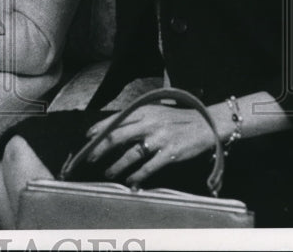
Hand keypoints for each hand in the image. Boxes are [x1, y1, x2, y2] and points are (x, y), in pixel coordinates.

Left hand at [83, 104, 216, 187]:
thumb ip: (136, 119)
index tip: (87, 137)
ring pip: (131, 154)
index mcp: (143, 110)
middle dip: (101, 148)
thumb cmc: (176, 119)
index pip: (115, 119)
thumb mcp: (155, 112)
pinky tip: (131, 182)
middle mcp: (149, 123)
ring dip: (117, 165)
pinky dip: (138, 176)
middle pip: (118, 136)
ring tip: (108, 172)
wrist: (205, 124)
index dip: (99, 129)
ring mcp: (159, 138)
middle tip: (90, 157)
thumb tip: (114, 129)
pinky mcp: (170, 153)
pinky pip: (149, 167)